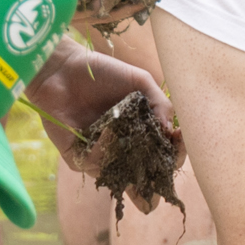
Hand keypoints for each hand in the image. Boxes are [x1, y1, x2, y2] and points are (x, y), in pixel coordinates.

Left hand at [28, 49, 179, 179]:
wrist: (64, 67)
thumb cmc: (103, 72)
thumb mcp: (140, 81)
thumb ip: (160, 104)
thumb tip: (171, 132)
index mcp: (139, 133)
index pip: (162, 155)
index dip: (175, 154)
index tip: (180, 142)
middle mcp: (121, 149)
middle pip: (144, 177)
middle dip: (157, 175)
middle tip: (164, 161)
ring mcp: (99, 156)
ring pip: (120, 177)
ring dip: (131, 162)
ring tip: (137, 138)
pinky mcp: (76, 157)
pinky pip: (93, 165)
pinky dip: (104, 149)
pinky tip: (108, 130)